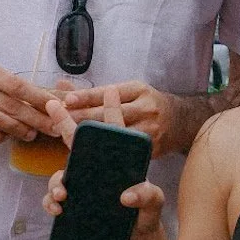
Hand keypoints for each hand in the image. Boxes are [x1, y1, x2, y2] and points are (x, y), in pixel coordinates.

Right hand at [0, 61, 48, 143]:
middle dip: (35, 118)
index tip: (57, 107)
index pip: (17, 85)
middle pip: (10, 105)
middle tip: (52, 127)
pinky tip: (5, 137)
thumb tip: (52, 99)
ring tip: (32, 134)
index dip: (38, 97)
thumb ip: (15, 88)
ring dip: (19, 129)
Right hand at [41, 101, 168, 239]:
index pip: (115, 132)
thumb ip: (148, 197)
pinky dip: (51, 202)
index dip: (111, 111)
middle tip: (54, 105)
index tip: (108, 91)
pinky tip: (57, 209)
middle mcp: (98, 170)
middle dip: (65, 122)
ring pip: (63, 173)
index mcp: (119, 162)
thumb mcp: (153, 204)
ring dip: (56, 179)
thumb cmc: (146, 216)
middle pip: (79, 142)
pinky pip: (56, 200)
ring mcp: (85, 186)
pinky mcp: (75, 206)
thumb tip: (128, 195)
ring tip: (62, 195)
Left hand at [60, 80, 191, 156]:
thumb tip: (61, 85)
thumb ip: (96, 92)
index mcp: (138, 90)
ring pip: (114, 134)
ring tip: (67, 137)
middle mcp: (145, 108)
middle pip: (108, 114)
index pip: (107, 92)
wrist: (182, 122)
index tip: (67, 100)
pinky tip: (86, 154)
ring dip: (90, 136)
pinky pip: (123, 151)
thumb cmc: (147, 104)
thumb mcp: (128, 91)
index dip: (86, 97)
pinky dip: (104, 152)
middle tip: (57, 120)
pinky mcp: (149, 150)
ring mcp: (148, 130)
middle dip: (81, 118)